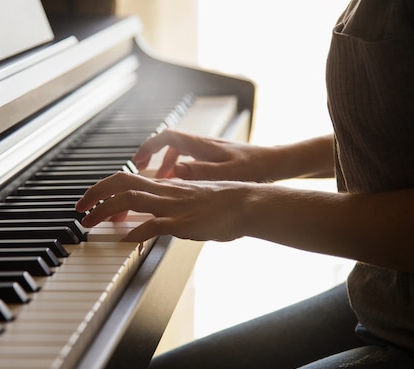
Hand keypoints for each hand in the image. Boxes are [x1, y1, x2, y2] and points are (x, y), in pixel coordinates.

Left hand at [75, 171, 255, 241]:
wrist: (247, 203)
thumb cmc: (225, 204)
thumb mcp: (192, 201)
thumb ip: (173, 206)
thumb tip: (158, 218)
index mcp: (167, 185)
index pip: (127, 179)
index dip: (104, 188)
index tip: (91, 201)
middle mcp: (165, 191)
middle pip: (120, 183)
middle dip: (95, 194)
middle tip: (80, 210)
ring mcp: (173, 205)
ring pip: (129, 199)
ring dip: (104, 211)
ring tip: (89, 224)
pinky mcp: (183, 222)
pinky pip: (153, 225)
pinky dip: (134, 233)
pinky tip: (123, 242)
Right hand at [133, 128, 268, 180]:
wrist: (275, 163)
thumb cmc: (255, 167)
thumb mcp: (227, 173)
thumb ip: (200, 172)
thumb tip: (175, 170)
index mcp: (202, 145)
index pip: (167, 137)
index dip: (149, 146)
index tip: (137, 159)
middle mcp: (203, 145)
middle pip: (169, 145)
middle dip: (153, 156)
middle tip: (142, 171)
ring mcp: (209, 150)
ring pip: (179, 153)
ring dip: (166, 165)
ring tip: (160, 182)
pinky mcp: (215, 158)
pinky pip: (190, 160)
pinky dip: (180, 170)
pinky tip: (183, 185)